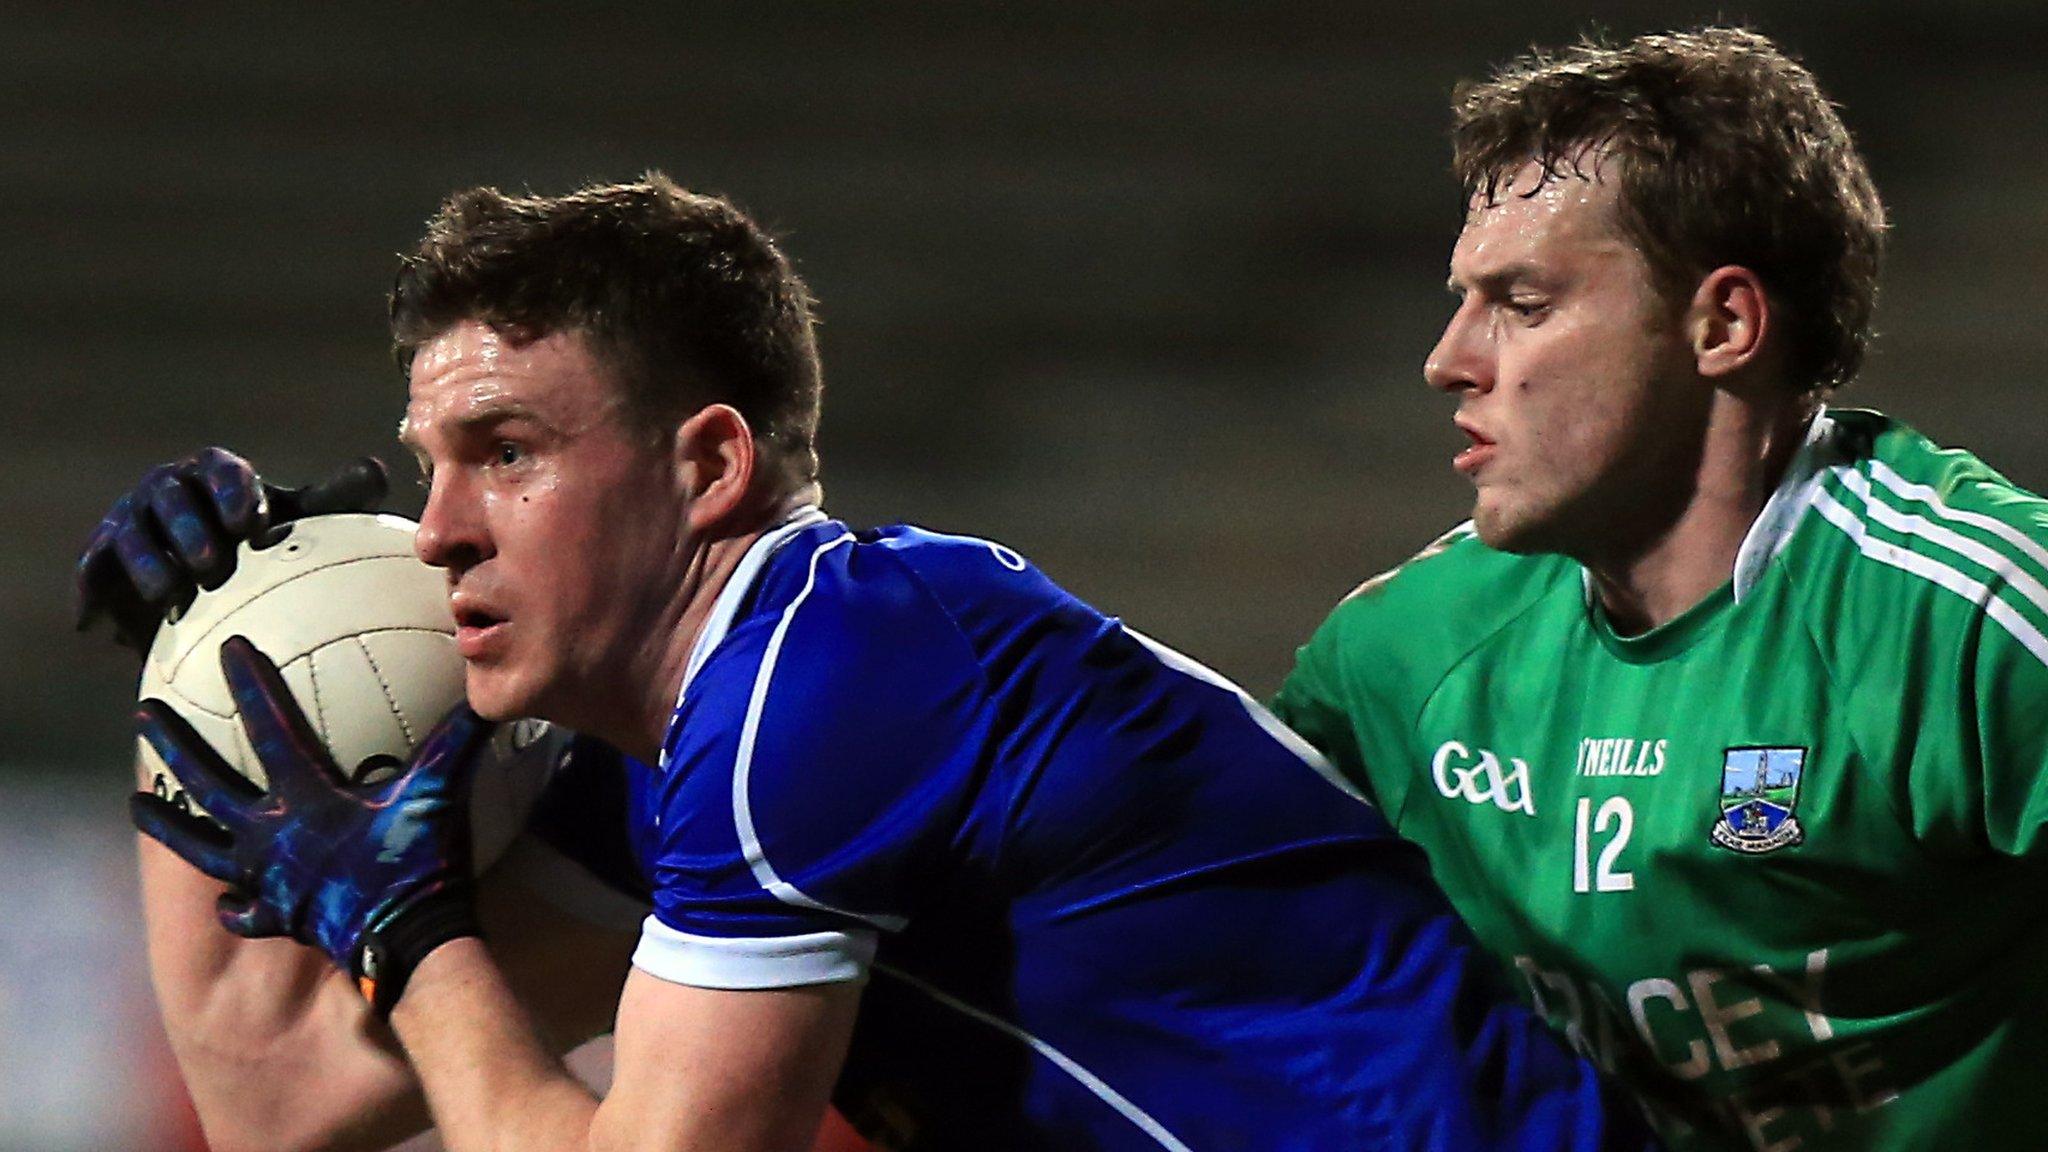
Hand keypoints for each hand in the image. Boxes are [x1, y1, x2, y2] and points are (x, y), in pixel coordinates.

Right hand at [76, 449, 388, 651]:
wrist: (208, 581)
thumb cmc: (266, 544)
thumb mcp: (300, 521)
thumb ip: (336, 498)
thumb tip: (378, 470)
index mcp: (216, 474)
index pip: (223, 471)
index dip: (232, 492)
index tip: (251, 522)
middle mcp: (168, 489)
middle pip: (171, 498)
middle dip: (188, 527)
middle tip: (212, 565)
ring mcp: (130, 520)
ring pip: (130, 535)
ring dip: (148, 563)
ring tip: (170, 595)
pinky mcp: (101, 558)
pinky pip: (91, 573)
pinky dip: (89, 596)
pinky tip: (93, 627)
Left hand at [130, 636, 492, 1008]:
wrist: (409, 943)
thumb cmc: (419, 863)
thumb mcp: (439, 792)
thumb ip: (458, 741)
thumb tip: (487, 698)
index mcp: (305, 799)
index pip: (269, 727)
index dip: (250, 684)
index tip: (228, 648)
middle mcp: (271, 836)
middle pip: (206, 784)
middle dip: (173, 745)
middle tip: (143, 715)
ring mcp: (267, 879)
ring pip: (199, 847)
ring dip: (166, 823)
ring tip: (134, 804)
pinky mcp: (277, 916)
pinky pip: (241, 908)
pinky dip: (230, 902)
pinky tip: (224, 898)